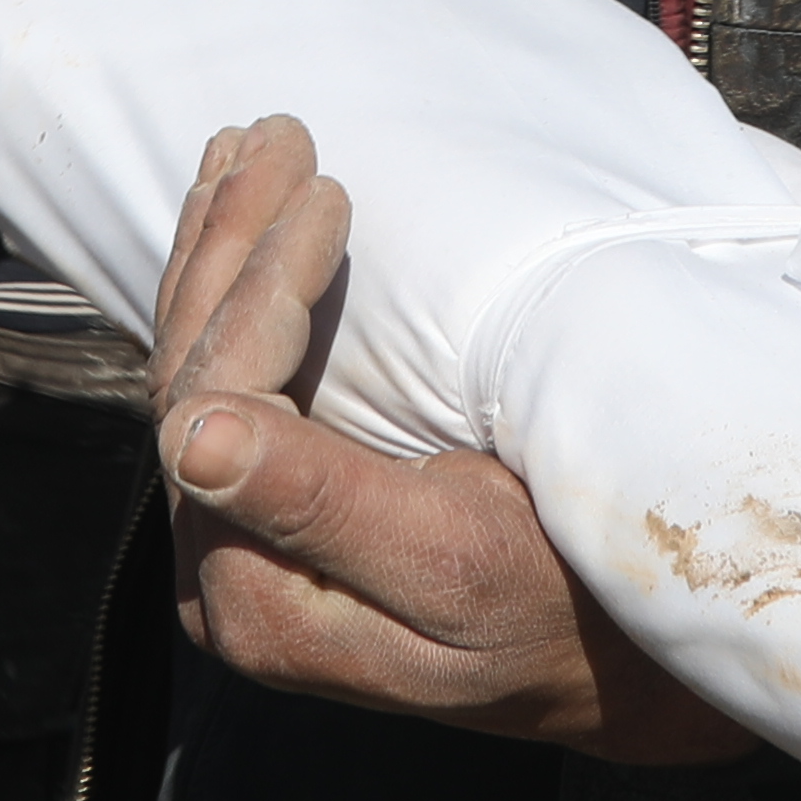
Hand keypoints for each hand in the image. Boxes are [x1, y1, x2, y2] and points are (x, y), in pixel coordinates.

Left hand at [153, 117, 747, 762]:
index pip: (216, 408)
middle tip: (276, 133)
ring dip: (219, 252)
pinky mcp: (264, 512)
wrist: (610, 666)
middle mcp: (221, 576)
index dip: (261, 291)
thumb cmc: (559, 608)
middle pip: (193, 376)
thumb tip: (190, 436)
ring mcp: (237, 540)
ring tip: (246, 149)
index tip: (327, 193)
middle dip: (230, 246)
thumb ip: (319, 502)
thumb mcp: (453, 557)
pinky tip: (240, 221)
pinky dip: (234, 290)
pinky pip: (226, 380)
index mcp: (257, 598)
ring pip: (198, 366)